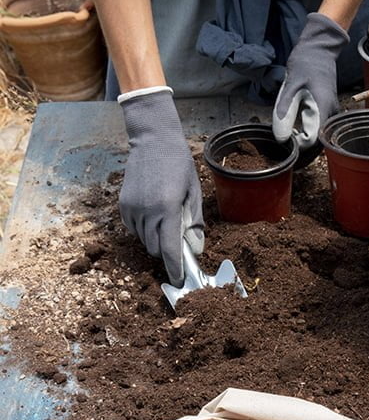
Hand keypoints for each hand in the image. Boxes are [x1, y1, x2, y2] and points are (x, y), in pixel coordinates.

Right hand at [119, 90, 203, 286]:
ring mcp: (132, 208)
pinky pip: (134, 229)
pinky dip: (144, 229)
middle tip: (177, 239)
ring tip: (165, 218)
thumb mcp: (193, 192)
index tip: (180, 280)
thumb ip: (194, 222)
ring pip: (144, 240)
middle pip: (155, 249)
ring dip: (156, 238)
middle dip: (166, 251)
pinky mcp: (123, 205)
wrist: (153, 140)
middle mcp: (147, 211)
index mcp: (167, 208)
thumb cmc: (178, 164)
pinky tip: (152, 213)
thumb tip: (196, 249)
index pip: (169, 250)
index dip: (175, 269)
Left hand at [272, 13, 348, 149]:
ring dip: (304, 144)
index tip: (284, 140)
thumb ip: (284, 112)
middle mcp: (332, 114)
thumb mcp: (290, 86)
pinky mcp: (329, 112)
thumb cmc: (305, 63)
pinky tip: (296, 131)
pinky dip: (308, 136)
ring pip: (319, 139)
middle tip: (283, 146)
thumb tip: (280, 138)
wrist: (319, 50)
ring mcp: (332, 114)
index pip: (312, 141)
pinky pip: (319, 131)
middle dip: (300, 150)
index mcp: (323, 108)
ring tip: (288, 141)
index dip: (297, 146)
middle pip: (318, 145)